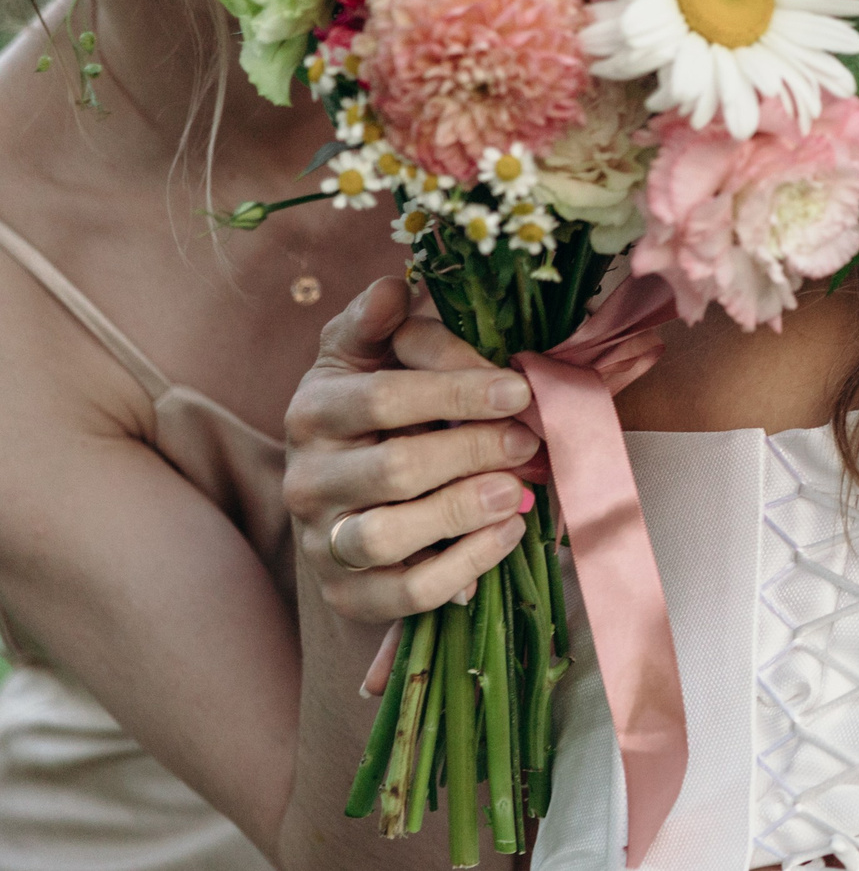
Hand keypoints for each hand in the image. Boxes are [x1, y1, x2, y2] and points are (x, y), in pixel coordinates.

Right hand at [281, 277, 538, 624]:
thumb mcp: (371, 354)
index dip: (456, 391)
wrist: (344, 490)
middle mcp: (307, 479)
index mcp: (314, 410)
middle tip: (529, 440)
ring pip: (386, 535)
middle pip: (393, 468)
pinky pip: (404, 593)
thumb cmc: (375, 407)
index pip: (383, 398)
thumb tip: (393, 287)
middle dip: (472, 450)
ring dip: (461, 511)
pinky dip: (462, 567)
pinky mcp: (349, 594)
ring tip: (516, 491)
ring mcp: (324, 541)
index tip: (520, 388)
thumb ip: (382, 322)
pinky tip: (507, 532)